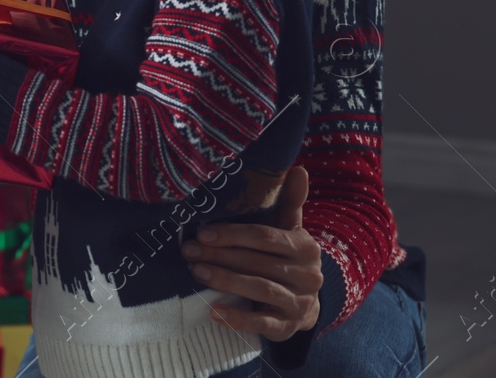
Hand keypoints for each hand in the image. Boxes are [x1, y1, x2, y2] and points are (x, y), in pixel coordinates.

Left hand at [183, 166, 322, 340]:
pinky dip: (238, 318)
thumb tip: (299, 168)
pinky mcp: (288, 326)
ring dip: (226, 281)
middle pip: (257, 263)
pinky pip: (262, 324)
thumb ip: (290, 201)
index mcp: (304, 247)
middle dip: (220, 256)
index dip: (233, 234)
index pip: (265, 237)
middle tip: (188, 250)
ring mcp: (299, 303)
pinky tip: (214, 312)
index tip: (202, 231)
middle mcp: (307, 275)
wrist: (305, 301)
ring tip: (196, 272)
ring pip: (260, 290)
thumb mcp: (290, 228)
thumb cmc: (286, 256)